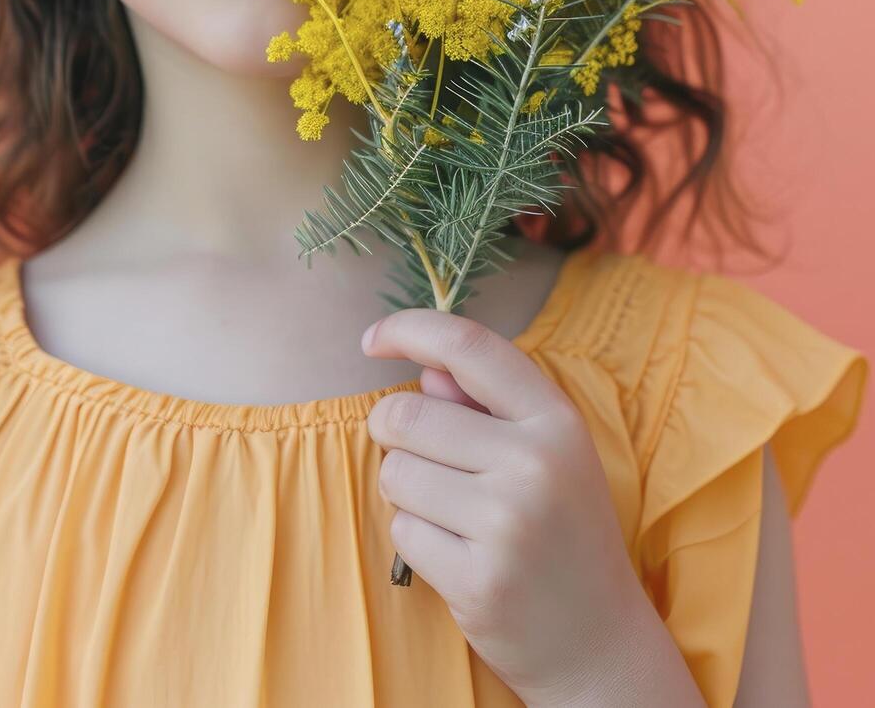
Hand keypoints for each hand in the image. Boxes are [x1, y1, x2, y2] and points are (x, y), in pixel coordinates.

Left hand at [361, 308, 676, 703]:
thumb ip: (483, 407)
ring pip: (395, 474)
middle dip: (396, 437)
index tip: (371, 338)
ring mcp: (508, 523)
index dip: (409, 329)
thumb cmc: (559, 533)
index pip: (470, 348)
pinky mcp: (478, 577)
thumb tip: (426, 368)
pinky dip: (416, 541)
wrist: (599, 641)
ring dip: (407, 493)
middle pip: (405, 415)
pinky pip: (401, 530)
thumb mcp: (545, 457)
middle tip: (434, 468)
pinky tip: (460, 558)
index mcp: (557, 422)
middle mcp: (537, 464)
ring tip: (459, 520)